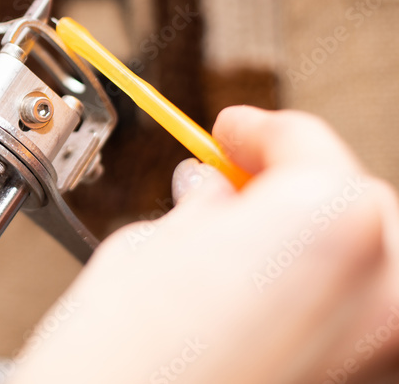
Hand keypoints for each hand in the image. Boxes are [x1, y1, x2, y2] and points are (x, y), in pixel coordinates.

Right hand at [11, 106, 398, 383]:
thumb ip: (204, 211)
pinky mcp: (358, 383)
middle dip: (294, 186)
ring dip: (316, 244)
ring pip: (370, 263)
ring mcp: (380, 350)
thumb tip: (215, 199)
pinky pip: (357, 321)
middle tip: (230, 183)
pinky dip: (322, 298)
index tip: (232, 132)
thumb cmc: (117, 364)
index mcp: (330, 225)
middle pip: (356, 202)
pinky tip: (265, 295)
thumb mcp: (149, 249)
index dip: (258, 131)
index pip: (306, 144)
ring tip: (242, 241)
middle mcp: (382, 289)